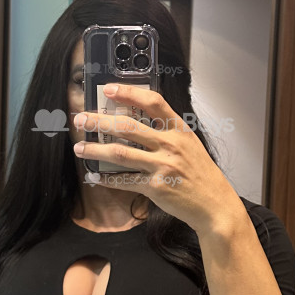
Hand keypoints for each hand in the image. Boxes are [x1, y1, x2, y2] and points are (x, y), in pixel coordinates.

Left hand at [71, 85, 241, 234]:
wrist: (215, 205)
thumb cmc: (201, 174)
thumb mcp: (189, 145)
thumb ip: (167, 132)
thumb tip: (136, 122)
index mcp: (179, 130)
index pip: (153, 103)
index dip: (130, 93)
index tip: (109, 89)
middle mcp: (170, 145)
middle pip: (127, 127)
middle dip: (99, 122)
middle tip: (81, 119)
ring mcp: (162, 166)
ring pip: (120, 154)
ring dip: (95, 150)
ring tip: (80, 148)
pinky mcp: (155, 187)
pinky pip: (124, 180)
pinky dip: (106, 179)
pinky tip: (94, 176)